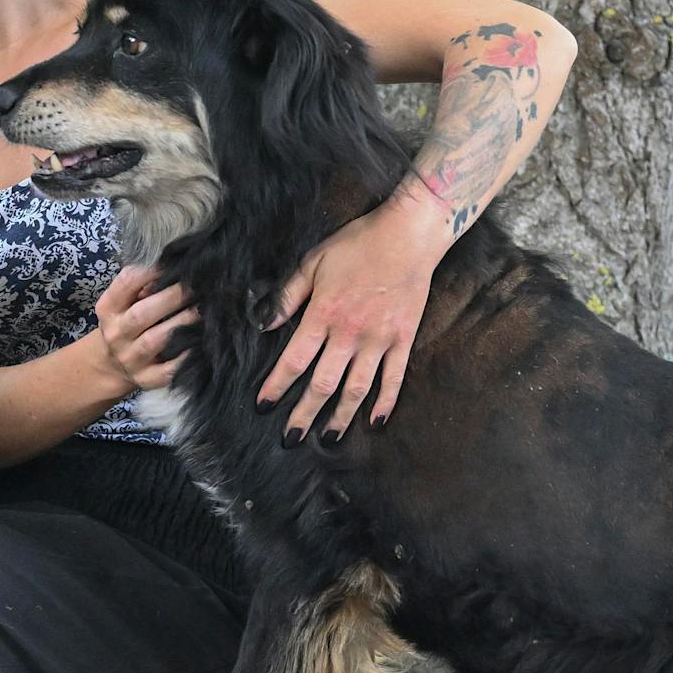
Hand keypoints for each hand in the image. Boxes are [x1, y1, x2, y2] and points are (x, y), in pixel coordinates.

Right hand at [94, 265, 198, 394]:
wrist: (112, 364)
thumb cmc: (127, 322)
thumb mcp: (124, 302)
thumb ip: (142, 284)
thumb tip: (175, 266)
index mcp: (108, 309)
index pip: (127, 282)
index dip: (153, 270)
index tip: (176, 262)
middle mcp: (116, 334)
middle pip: (142, 314)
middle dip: (173, 297)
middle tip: (199, 286)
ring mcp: (130, 359)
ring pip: (156, 340)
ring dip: (183, 323)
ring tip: (203, 310)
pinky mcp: (146, 379)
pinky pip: (169, 369)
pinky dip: (186, 356)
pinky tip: (201, 341)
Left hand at [257, 200, 447, 440]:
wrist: (409, 234)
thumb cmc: (357, 244)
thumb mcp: (312, 262)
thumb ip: (287, 296)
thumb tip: (263, 324)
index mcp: (323, 315)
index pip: (293, 360)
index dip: (276, 386)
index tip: (263, 405)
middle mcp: (350, 333)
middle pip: (322, 384)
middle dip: (304, 414)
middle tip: (290, 438)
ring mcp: (379, 339)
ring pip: (357, 388)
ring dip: (341, 417)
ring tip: (329, 439)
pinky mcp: (403, 339)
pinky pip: (394, 378)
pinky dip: (385, 402)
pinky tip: (375, 422)